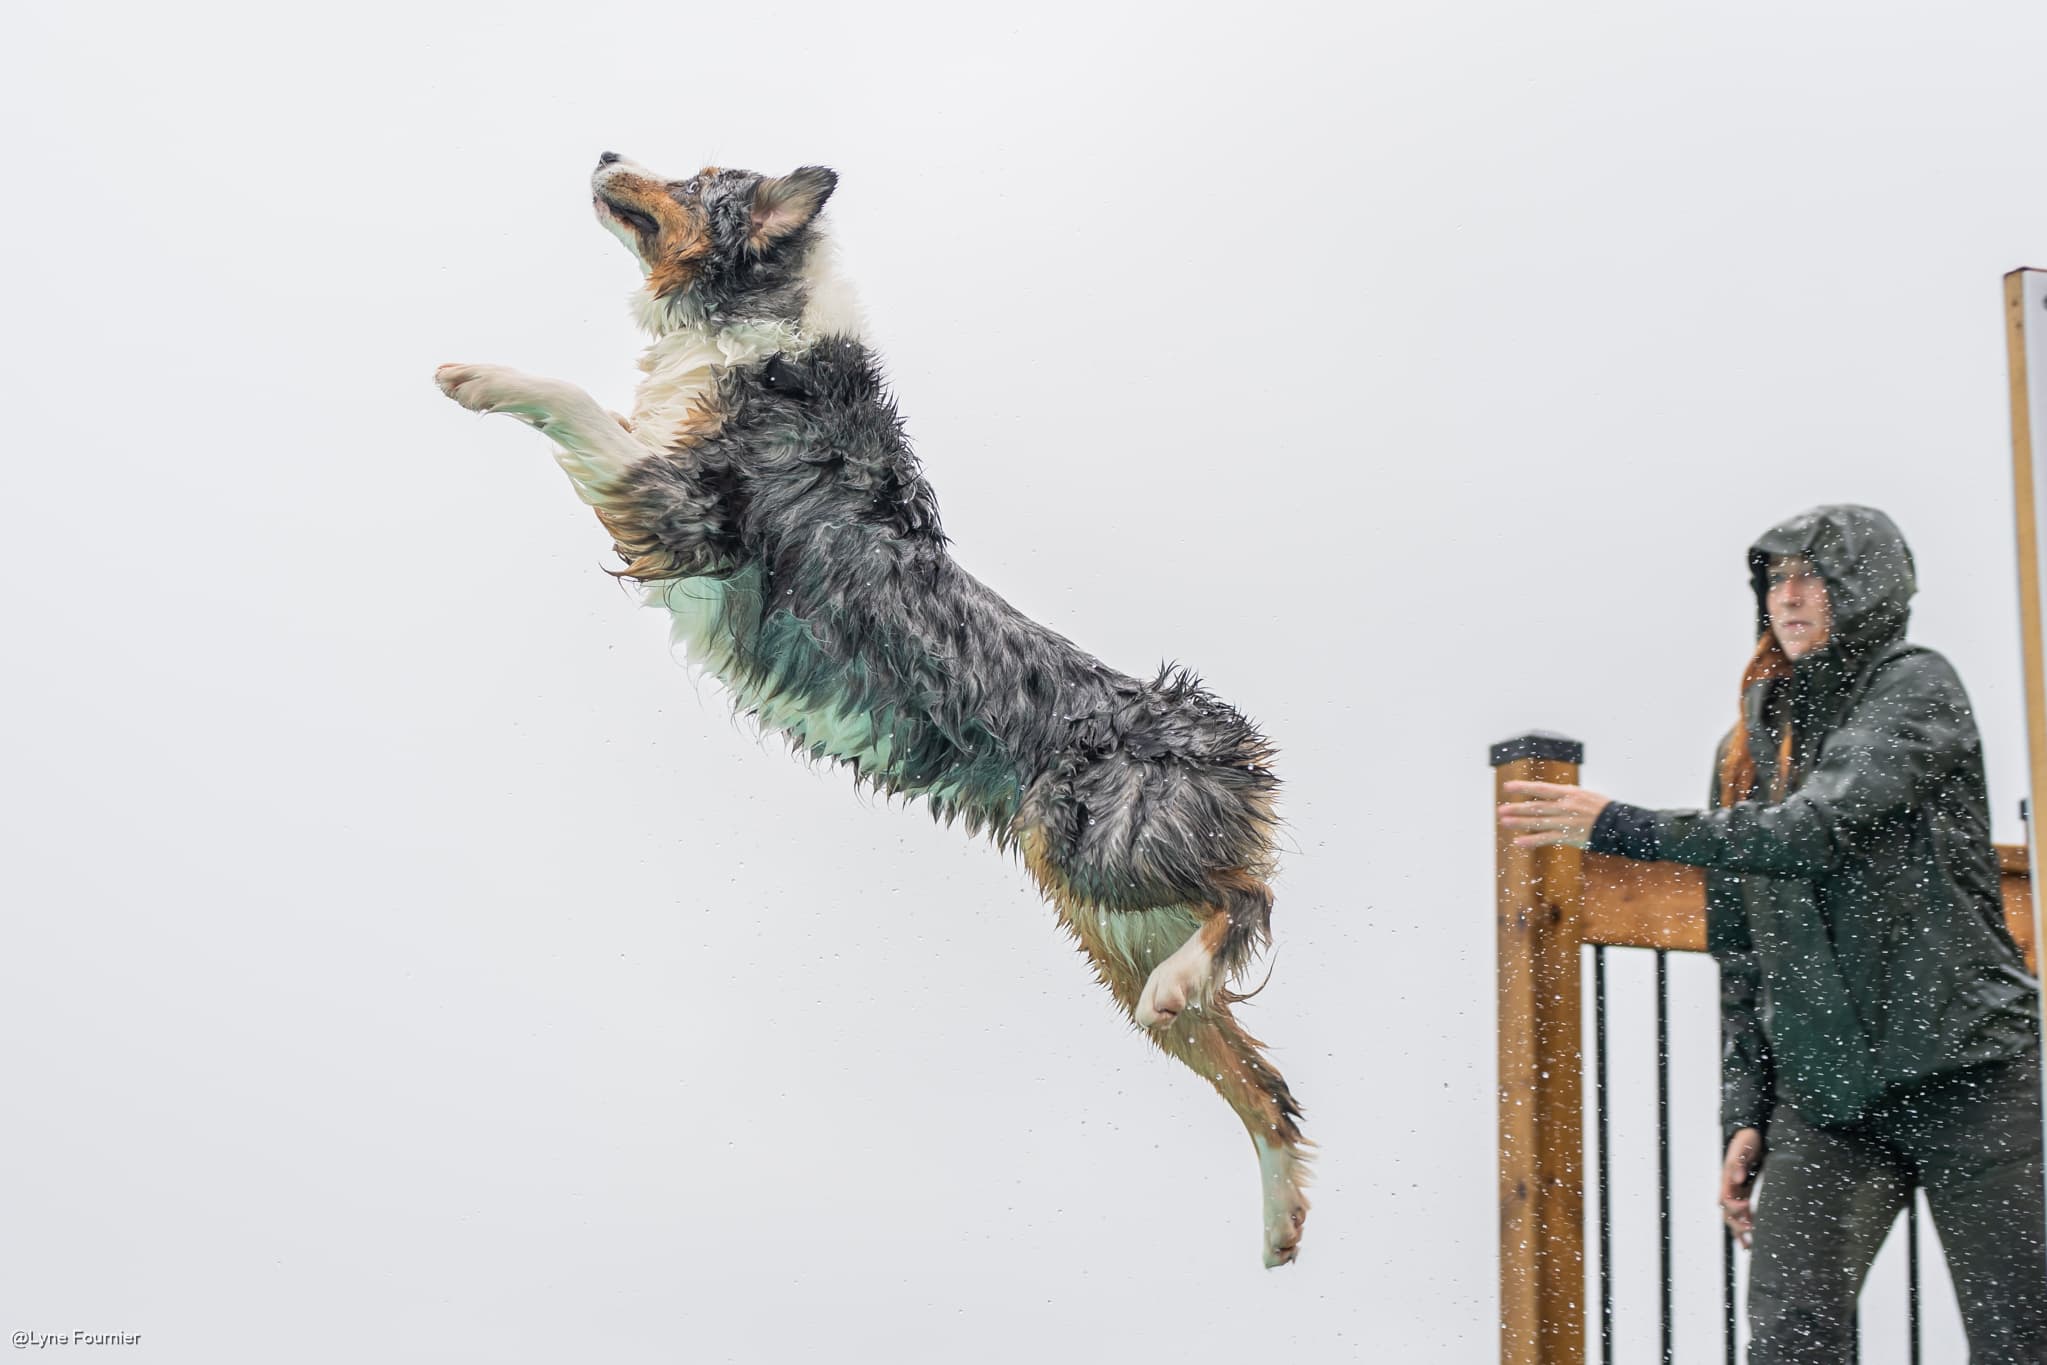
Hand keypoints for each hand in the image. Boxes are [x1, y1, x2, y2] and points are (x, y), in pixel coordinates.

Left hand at [1496, 780, 1612, 848]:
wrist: (1619, 823)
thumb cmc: (1601, 808)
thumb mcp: (1584, 794)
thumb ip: (1565, 795)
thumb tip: (1548, 793)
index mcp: (1569, 793)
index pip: (1541, 789)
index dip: (1523, 787)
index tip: (1508, 787)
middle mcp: (1565, 806)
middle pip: (1536, 807)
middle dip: (1516, 808)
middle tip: (1500, 810)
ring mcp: (1566, 822)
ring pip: (1538, 822)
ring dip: (1519, 823)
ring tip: (1504, 822)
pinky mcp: (1569, 836)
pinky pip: (1547, 838)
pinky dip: (1532, 841)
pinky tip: (1519, 842)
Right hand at [1719, 1127, 1764, 1248]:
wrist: (1749, 1133)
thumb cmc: (1746, 1140)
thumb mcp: (1744, 1147)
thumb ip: (1739, 1162)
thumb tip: (1737, 1179)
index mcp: (1727, 1178)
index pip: (1725, 1199)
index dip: (1735, 1207)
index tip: (1747, 1209)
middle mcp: (1729, 1188)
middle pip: (1727, 1212)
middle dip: (1737, 1225)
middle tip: (1751, 1233)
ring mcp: (1736, 1192)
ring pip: (1733, 1217)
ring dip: (1739, 1231)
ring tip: (1747, 1246)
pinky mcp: (1744, 1194)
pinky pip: (1741, 1214)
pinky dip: (1743, 1227)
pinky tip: (1749, 1240)